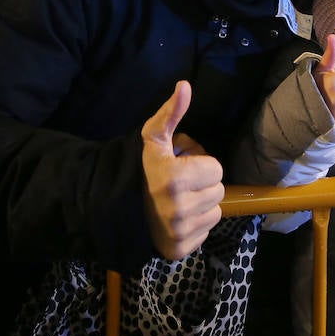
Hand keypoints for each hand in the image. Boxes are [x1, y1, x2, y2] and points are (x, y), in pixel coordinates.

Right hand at [141, 80, 224, 260]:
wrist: (116, 209)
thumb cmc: (141, 170)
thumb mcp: (153, 139)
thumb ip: (171, 113)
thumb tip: (185, 86)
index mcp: (175, 178)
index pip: (216, 169)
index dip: (201, 164)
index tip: (181, 166)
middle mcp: (179, 208)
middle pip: (217, 190)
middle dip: (202, 183)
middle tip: (180, 183)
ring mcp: (180, 232)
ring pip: (214, 212)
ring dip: (201, 204)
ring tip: (178, 200)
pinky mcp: (180, 249)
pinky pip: (206, 232)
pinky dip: (195, 225)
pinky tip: (177, 218)